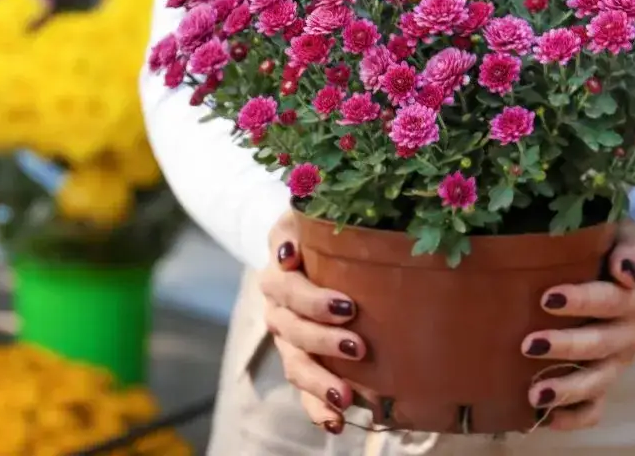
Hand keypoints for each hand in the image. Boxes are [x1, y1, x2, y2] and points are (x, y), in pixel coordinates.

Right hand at [259, 210, 364, 434]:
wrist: (296, 245)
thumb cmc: (315, 226)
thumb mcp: (309, 210)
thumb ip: (309, 218)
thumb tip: (299, 242)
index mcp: (278, 268)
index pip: (288, 286)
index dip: (313, 299)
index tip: (348, 306)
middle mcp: (276, 305)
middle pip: (290, 328)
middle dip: (323, 342)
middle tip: (358, 347)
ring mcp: (285, 335)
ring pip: (293, 363)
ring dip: (317, 382)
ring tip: (345, 398)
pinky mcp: (297, 357)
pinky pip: (299, 388)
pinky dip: (314, 408)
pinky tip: (335, 424)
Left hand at [522, 220, 634, 429]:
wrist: (630, 265)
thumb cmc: (616, 243)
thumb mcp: (628, 233)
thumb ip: (629, 247)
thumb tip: (624, 270)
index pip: (610, 300)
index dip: (581, 301)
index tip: (547, 298)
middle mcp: (631, 332)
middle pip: (601, 344)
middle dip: (565, 347)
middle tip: (528, 345)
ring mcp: (619, 358)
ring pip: (598, 380)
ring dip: (568, 388)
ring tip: (535, 394)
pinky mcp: (607, 376)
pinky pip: (597, 406)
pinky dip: (576, 417)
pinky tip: (548, 420)